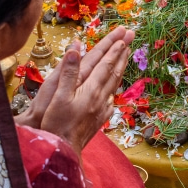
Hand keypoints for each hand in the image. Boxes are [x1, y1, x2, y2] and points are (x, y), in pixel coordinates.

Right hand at [17, 26, 133, 127]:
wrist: (64, 151)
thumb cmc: (56, 124)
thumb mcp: (57, 96)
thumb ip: (68, 72)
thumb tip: (75, 48)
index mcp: (90, 90)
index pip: (104, 64)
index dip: (113, 49)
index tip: (122, 36)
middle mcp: (100, 97)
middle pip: (114, 71)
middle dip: (122, 52)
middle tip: (131, 37)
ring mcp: (102, 108)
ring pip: (115, 83)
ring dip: (121, 66)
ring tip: (127, 54)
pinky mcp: (100, 118)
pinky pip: (111, 96)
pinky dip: (115, 85)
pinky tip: (115, 85)